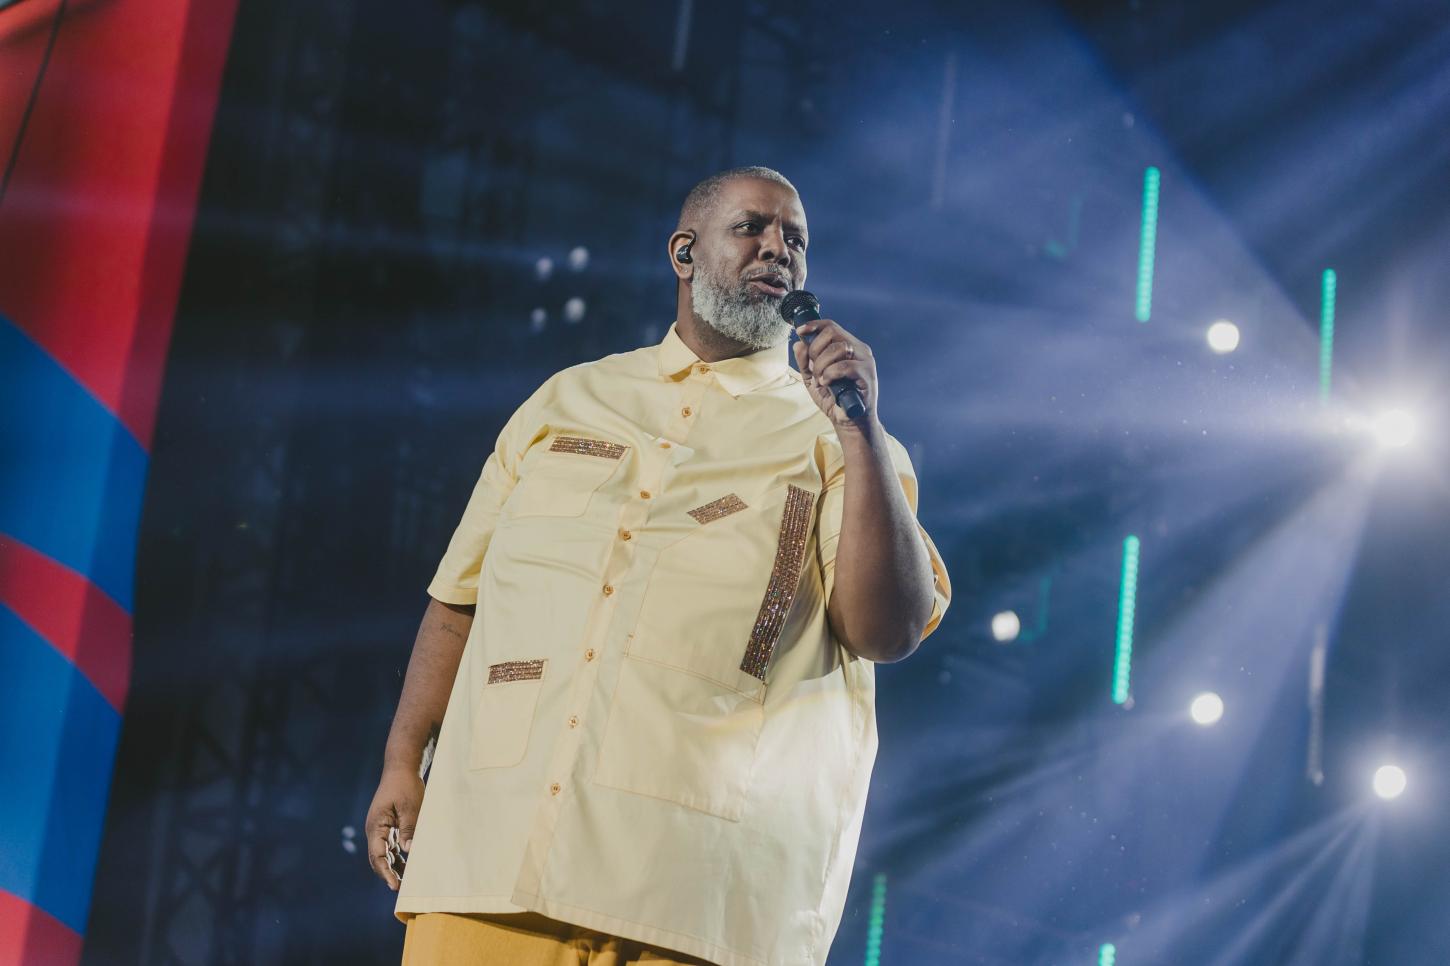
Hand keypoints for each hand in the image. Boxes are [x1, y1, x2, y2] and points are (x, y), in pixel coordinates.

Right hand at [365, 766, 424, 890]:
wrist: (401, 768)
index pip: (378, 855)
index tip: (394, 885)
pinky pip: (391, 845)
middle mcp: (375, 829)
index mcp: (376, 826)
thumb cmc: (406, 785)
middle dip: (388, 873)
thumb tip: (408, 852)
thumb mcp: (411, 807)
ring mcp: (381, 828)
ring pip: (384, 853)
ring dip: (393, 867)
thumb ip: (409, 829)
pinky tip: (407, 865)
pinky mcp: (389, 825)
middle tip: (400, 889)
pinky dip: (397, 856)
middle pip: (378, 858)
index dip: (386, 872)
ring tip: (405, 882)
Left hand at [791, 319, 877, 427]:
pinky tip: (828, 383)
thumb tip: (798, 344)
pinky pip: (845, 366)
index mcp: (849, 346)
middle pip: (833, 333)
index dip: (814, 325)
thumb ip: (805, 362)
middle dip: (816, 349)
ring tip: (821, 380)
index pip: (831, 326)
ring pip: (839, 348)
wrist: (849, 422)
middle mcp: (859, 350)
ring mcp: (866, 361)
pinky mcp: (868, 375)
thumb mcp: (812, 379)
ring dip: (822, 365)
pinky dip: (831, 374)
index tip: (800, 331)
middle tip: (814, 368)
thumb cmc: (834, 399)